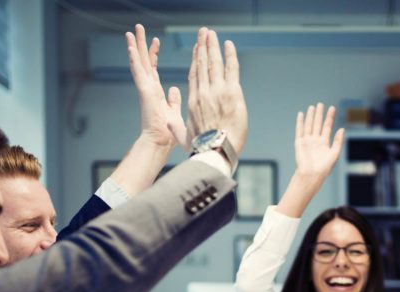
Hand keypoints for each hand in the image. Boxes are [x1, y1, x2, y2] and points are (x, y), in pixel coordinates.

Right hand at [125, 25, 184, 149]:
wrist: (159, 144)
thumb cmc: (166, 134)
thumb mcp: (173, 112)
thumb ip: (173, 100)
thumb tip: (175, 89)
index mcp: (155, 92)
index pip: (153, 69)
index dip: (154, 54)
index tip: (156, 41)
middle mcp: (148, 88)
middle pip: (144, 61)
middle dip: (141, 44)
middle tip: (138, 28)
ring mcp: (145, 89)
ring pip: (139, 63)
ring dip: (134, 46)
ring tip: (131, 31)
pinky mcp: (144, 93)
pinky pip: (138, 73)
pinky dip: (134, 60)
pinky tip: (131, 47)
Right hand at [187, 28, 247, 153]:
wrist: (214, 151)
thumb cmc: (200, 148)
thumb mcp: (184, 138)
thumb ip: (177, 129)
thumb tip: (168, 124)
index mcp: (193, 102)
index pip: (194, 75)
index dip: (196, 60)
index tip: (197, 49)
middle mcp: (203, 92)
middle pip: (203, 64)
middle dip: (203, 46)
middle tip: (204, 32)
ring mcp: (217, 91)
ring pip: (214, 62)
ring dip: (213, 45)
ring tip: (212, 33)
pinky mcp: (231, 93)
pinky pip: (231, 68)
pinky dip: (230, 55)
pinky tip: (228, 44)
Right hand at [293, 103, 344, 181]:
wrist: (311, 175)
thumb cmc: (324, 168)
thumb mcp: (335, 154)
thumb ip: (338, 141)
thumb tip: (342, 129)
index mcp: (324, 143)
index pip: (327, 126)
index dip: (330, 117)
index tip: (332, 108)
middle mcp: (316, 140)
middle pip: (318, 124)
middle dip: (319, 114)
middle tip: (321, 104)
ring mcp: (307, 141)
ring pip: (309, 125)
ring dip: (311, 116)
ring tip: (313, 106)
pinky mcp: (299, 143)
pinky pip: (299, 130)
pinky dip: (300, 122)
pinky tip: (301, 114)